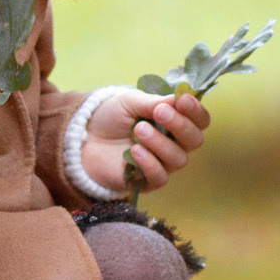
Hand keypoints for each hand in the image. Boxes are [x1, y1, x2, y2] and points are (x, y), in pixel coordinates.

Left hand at [78, 89, 208, 193]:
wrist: (80, 139)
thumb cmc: (109, 117)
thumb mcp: (129, 101)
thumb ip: (154, 102)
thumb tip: (179, 98)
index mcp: (173, 122)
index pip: (199, 120)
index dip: (195, 111)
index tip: (183, 100)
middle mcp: (173, 144)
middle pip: (194, 140)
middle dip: (180, 125)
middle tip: (159, 113)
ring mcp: (161, 164)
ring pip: (178, 159)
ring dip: (160, 143)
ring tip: (138, 130)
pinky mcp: (146, 181)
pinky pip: (160, 177)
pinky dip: (150, 163)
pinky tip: (134, 152)